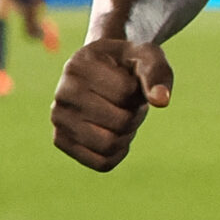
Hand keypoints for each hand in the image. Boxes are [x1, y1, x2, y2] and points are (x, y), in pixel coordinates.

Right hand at [51, 36, 173, 171]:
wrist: (102, 72)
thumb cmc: (128, 64)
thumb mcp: (147, 57)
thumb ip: (157, 74)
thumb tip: (161, 101)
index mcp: (79, 65)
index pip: (126, 92)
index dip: (139, 91)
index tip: (130, 82)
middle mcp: (62, 91)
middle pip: (120, 121)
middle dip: (135, 114)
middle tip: (129, 103)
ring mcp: (58, 118)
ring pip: (109, 145)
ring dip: (127, 134)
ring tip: (120, 115)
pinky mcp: (60, 140)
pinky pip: (102, 162)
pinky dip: (118, 151)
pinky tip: (114, 132)